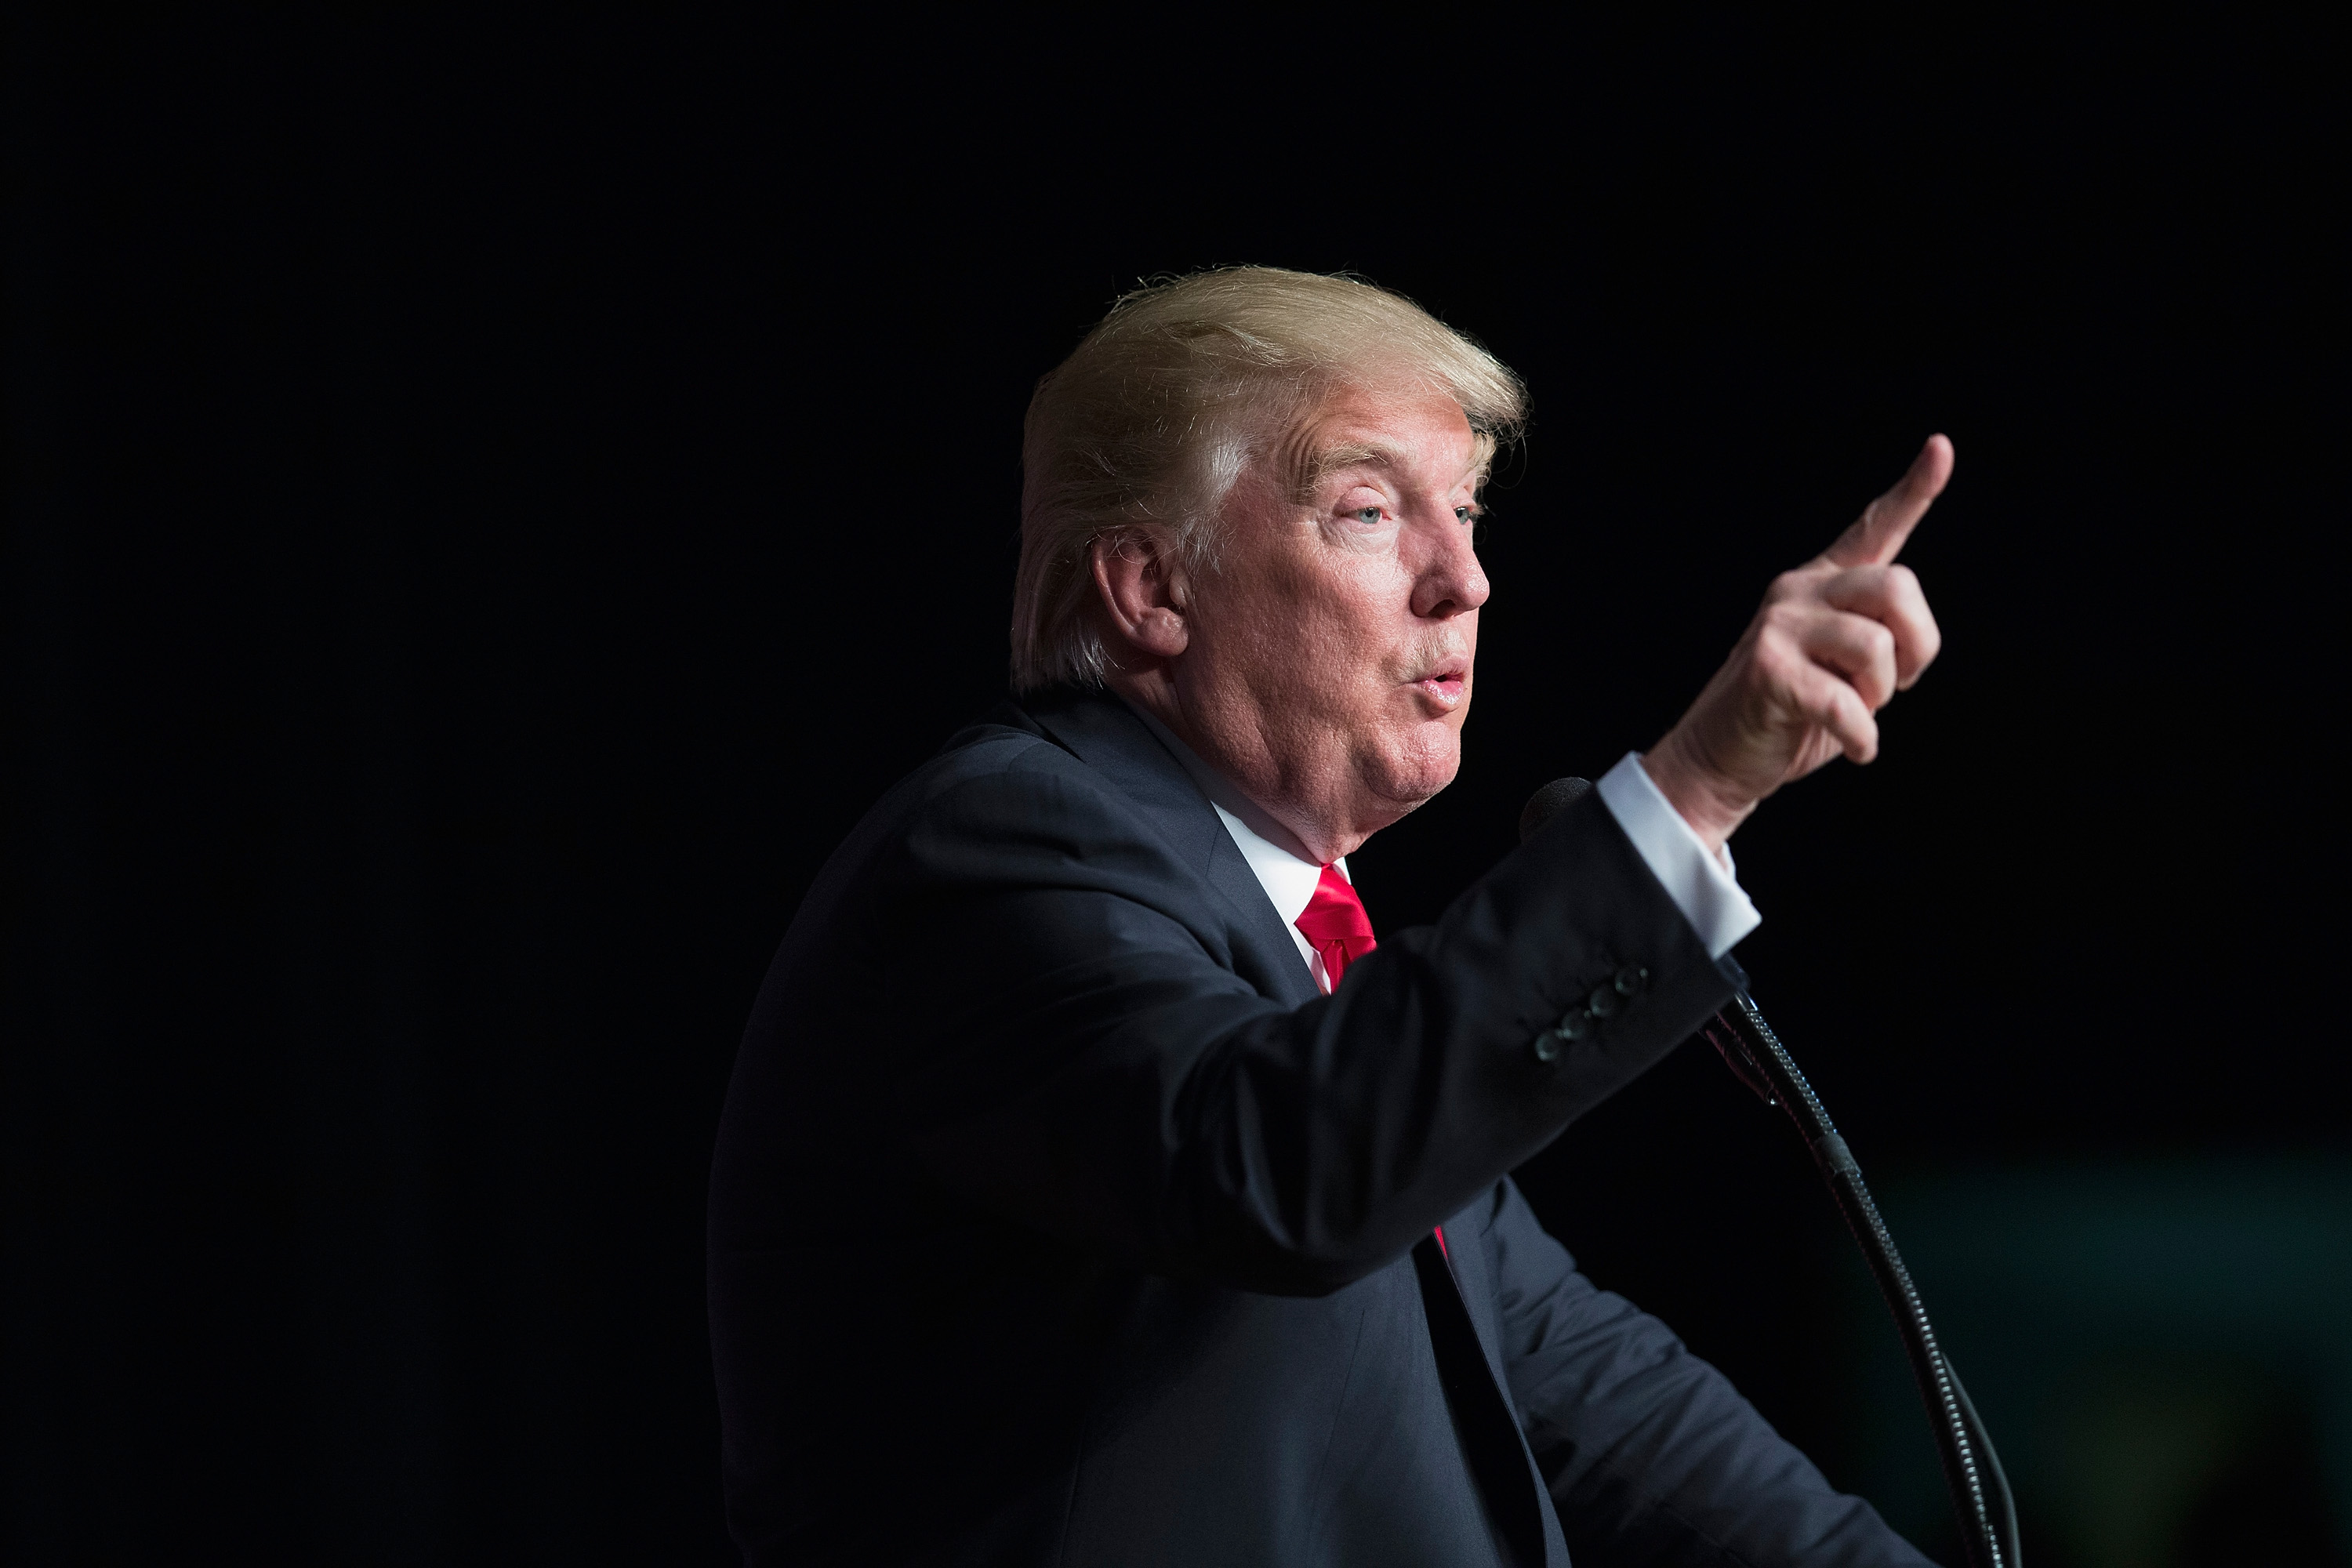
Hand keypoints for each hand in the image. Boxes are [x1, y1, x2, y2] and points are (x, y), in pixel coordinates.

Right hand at [1643, 435, 1951, 852]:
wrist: (1720, 759)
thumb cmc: (1793, 717)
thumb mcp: (1845, 672)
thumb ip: (1877, 639)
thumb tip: (1909, 642)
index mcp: (1823, 584)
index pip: (1874, 528)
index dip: (1914, 489)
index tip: (1941, 447)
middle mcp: (1799, 590)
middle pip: (1898, 588)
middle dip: (1919, 647)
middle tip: (1895, 687)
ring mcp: (1779, 626)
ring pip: (1877, 646)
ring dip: (1881, 696)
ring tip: (1857, 715)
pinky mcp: (1767, 668)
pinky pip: (1846, 702)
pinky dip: (1863, 737)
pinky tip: (1856, 747)